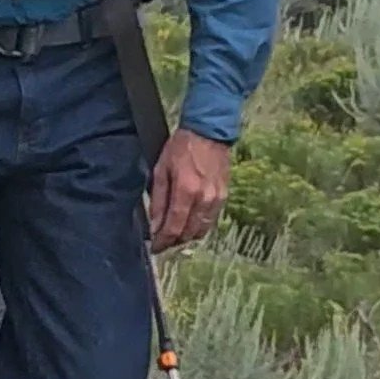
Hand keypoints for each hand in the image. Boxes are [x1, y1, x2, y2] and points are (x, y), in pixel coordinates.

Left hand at [148, 129, 230, 251]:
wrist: (208, 131)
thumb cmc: (182, 146)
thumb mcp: (161, 170)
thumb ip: (158, 200)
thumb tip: (154, 225)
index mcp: (186, 190)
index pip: (174, 227)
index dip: (163, 241)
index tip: (155, 247)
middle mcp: (204, 198)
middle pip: (188, 233)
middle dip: (173, 241)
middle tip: (162, 241)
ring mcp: (217, 198)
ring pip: (201, 230)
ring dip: (187, 236)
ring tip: (174, 234)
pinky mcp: (224, 196)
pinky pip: (211, 220)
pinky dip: (199, 226)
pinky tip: (189, 222)